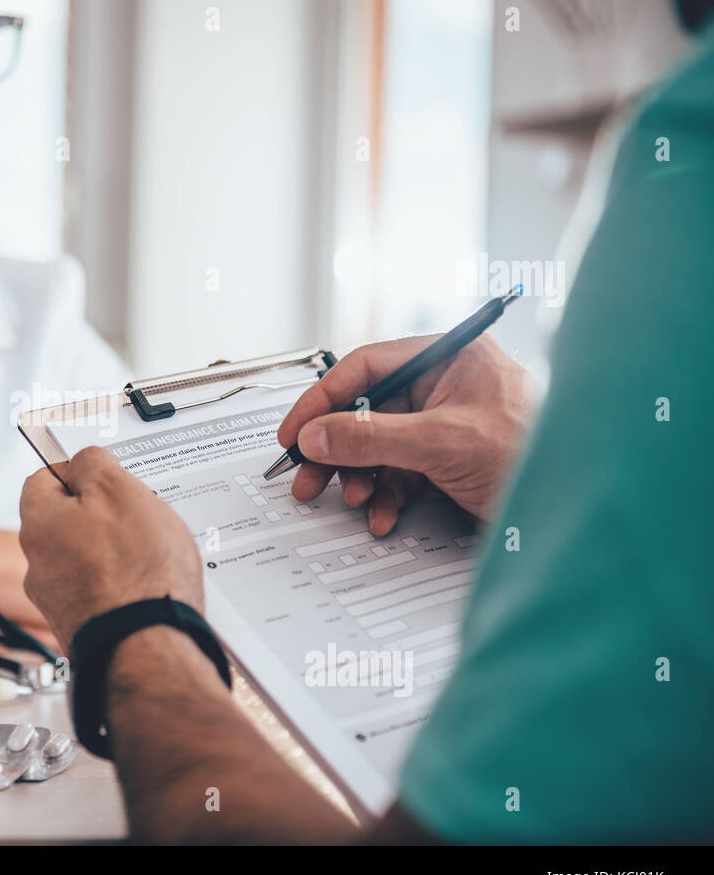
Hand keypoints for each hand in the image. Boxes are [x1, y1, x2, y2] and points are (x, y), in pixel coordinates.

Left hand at [18, 447, 204, 652]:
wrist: (146, 652)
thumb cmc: (135, 575)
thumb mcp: (120, 491)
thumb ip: (95, 465)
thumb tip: (84, 460)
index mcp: (39, 524)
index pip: (43, 478)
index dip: (76, 470)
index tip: (102, 472)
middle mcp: (38, 565)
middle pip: (66, 521)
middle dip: (100, 515)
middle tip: (136, 516)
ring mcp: (59, 601)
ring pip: (85, 559)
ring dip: (112, 553)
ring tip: (150, 557)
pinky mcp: (81, 628)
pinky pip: (100, 592)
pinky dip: (120, 587)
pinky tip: (147, 589)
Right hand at [276, 334, 537, 533]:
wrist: (579, 509)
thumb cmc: (536, 455)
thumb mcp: (440, 442)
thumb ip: (370, 437)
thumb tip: (316, 435)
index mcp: (447, 358)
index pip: (366, 367)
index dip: (322, 400)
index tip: (294, 432)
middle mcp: (445, 386)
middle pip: (366, 411)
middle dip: (337, 450)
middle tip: (308, 478)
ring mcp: (446, 426)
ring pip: (380, 448)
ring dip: (361, 478)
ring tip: (355, 500)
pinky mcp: (450, 462)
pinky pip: (402, 475)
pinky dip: (387, 498)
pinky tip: (384, 516)